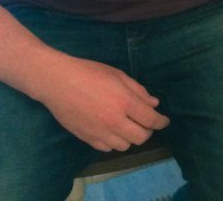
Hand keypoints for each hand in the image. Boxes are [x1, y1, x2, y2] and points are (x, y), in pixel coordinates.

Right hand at [37, 56, 169, 151]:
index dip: (161, 121)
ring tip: (128, 125)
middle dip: (148, 130)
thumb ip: (138, 90)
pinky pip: (108, 148)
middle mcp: (115, 121)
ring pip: (125, 146)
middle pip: (141, 137)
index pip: (151, 119)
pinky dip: (114, 142)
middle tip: (145, 122)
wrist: (58, 82)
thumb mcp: (118, 75)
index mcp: (125, 102)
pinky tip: (112, 131)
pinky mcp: (88, 139)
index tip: (164, 121)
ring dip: (131, 137)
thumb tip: (154, 104)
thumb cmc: (89, 73)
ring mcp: (100, 133)